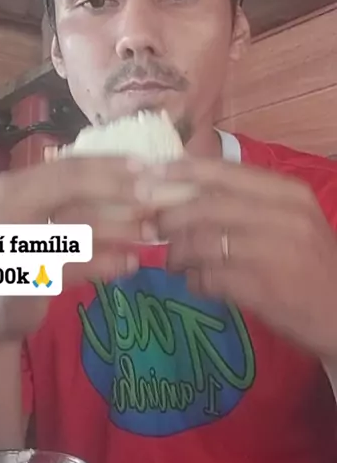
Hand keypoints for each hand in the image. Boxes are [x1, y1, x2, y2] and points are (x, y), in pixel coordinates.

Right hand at [0, 156, 148, 337]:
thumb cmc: (30, 255)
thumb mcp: (48, 218)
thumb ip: (81, 198)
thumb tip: (139, 177)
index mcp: (17, 186)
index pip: (70, 165)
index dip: (111, 164)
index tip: (150, 167)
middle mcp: (9, 207)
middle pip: (71, 185)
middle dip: (120, 188)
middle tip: (159, 196)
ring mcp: (14, 243)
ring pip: (75, 224)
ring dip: (121, 226)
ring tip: (153, 232)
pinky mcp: (24, 278)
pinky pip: (74, 265)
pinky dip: (107, 263)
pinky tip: (131, 263)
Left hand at [138, 158, 336, 359]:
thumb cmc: (312, 264)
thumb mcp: (292, 222)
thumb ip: (249, 203)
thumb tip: (188, 190)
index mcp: (289, 195)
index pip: (225, 172)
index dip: (182, 172)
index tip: (151, 175)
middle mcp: (283, 218)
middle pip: (206, 207)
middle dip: (170, 217)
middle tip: (154, 228)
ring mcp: (274, 254)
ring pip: (203, 243)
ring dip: (178, 254)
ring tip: (175, 262)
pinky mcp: (264, 290)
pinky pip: (210, 279)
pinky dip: (195, 281)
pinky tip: (197, 284)